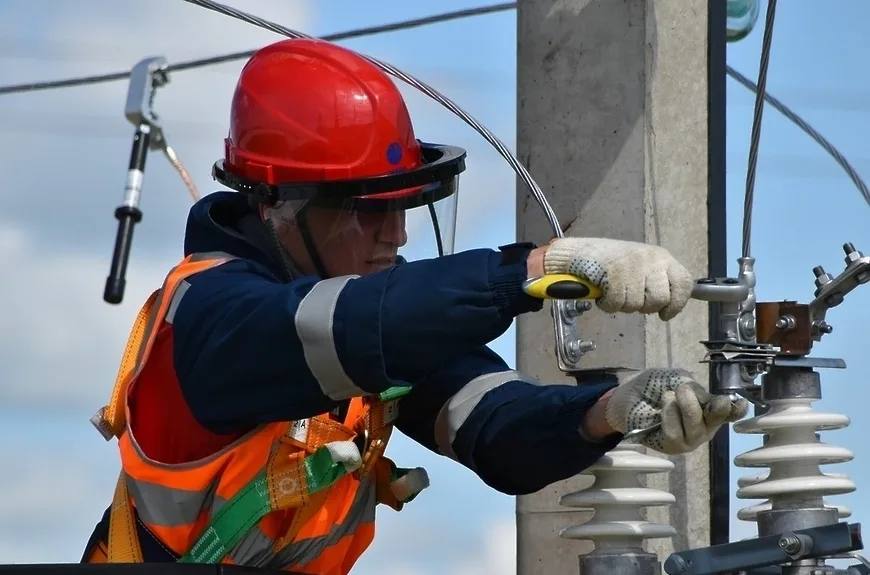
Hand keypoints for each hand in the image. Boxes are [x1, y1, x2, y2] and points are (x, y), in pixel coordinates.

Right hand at [543, 237, 693, 319]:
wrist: (580, 252)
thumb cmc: (609, 261)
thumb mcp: (641, 265)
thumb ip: (656, 280)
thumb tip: (669, 305)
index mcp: (661, 257)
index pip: (684, 284)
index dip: (677, 304)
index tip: (665, 314)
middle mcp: (651, 259)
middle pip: (659, 299)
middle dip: (644, 307)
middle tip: (630, 299)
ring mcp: (633, 266)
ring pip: (636, 304)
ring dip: (622, 305)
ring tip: (613, 292)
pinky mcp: (614, 273)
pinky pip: (616, 303)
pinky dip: (607, 305)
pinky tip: (602, 294)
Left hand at [603, 368, 748, 453]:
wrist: (627, 398)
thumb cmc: (654, 387)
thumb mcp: (674, 378)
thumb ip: (692, 385)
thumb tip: (703, 397)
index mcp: (710, 408)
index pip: (732, 412)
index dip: (737, 409)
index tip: (738, 403)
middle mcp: (705, 426)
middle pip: (717, 417)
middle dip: (703, 401)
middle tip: (683, 389)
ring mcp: (690, 439)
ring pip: (695, 426)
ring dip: (682, 406)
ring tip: (668, 396)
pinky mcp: (673, 447)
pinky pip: (675, 433)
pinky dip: (669, 415)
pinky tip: (663, 406)